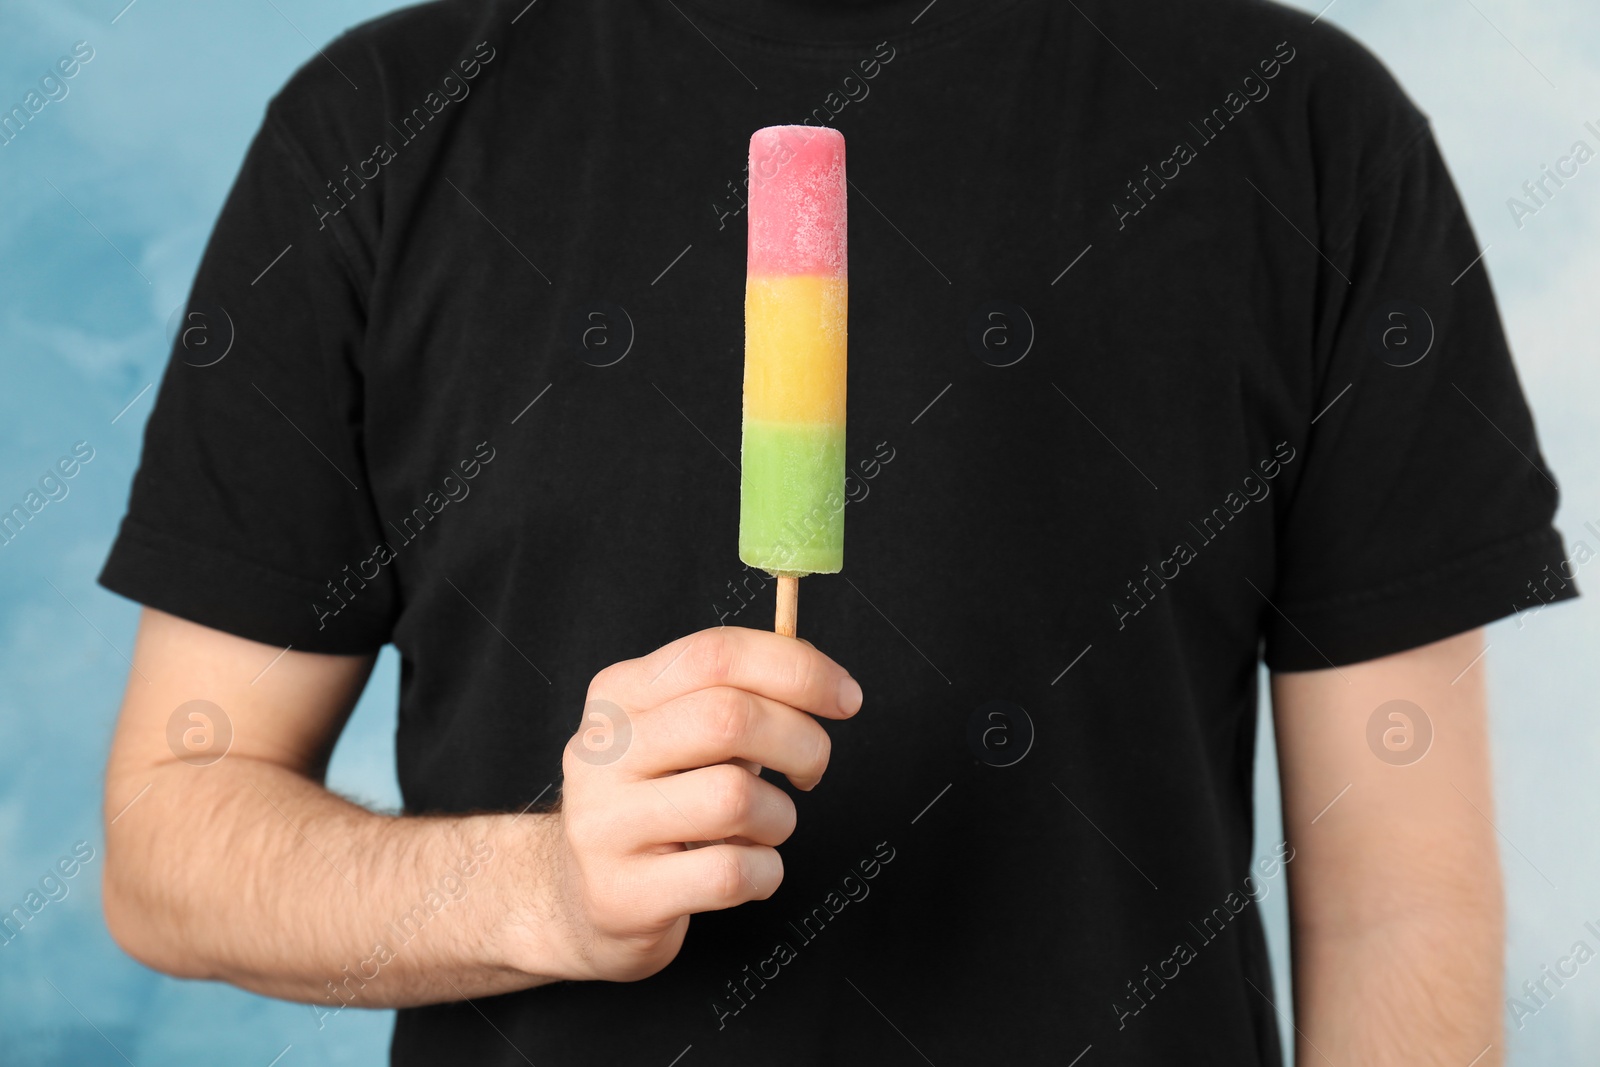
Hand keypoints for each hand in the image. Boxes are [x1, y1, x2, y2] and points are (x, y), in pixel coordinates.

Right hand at [536, 627, 862, 982]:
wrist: (573, 898)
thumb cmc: (655, 802)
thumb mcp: (677, 733)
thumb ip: (737, 697)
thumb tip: (823, 683)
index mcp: (619, 695)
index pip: (716, 654)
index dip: (797, 669)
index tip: (845, 697)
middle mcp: (602, 752)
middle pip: (729, 717)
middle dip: (802, 741)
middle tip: (812, 769)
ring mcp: (605, 825)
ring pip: (735, 797)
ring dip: (781, 817)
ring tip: (766, 827)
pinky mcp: (622, 895)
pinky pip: (730, 872)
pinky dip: (766, 872)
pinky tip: (749, 870)